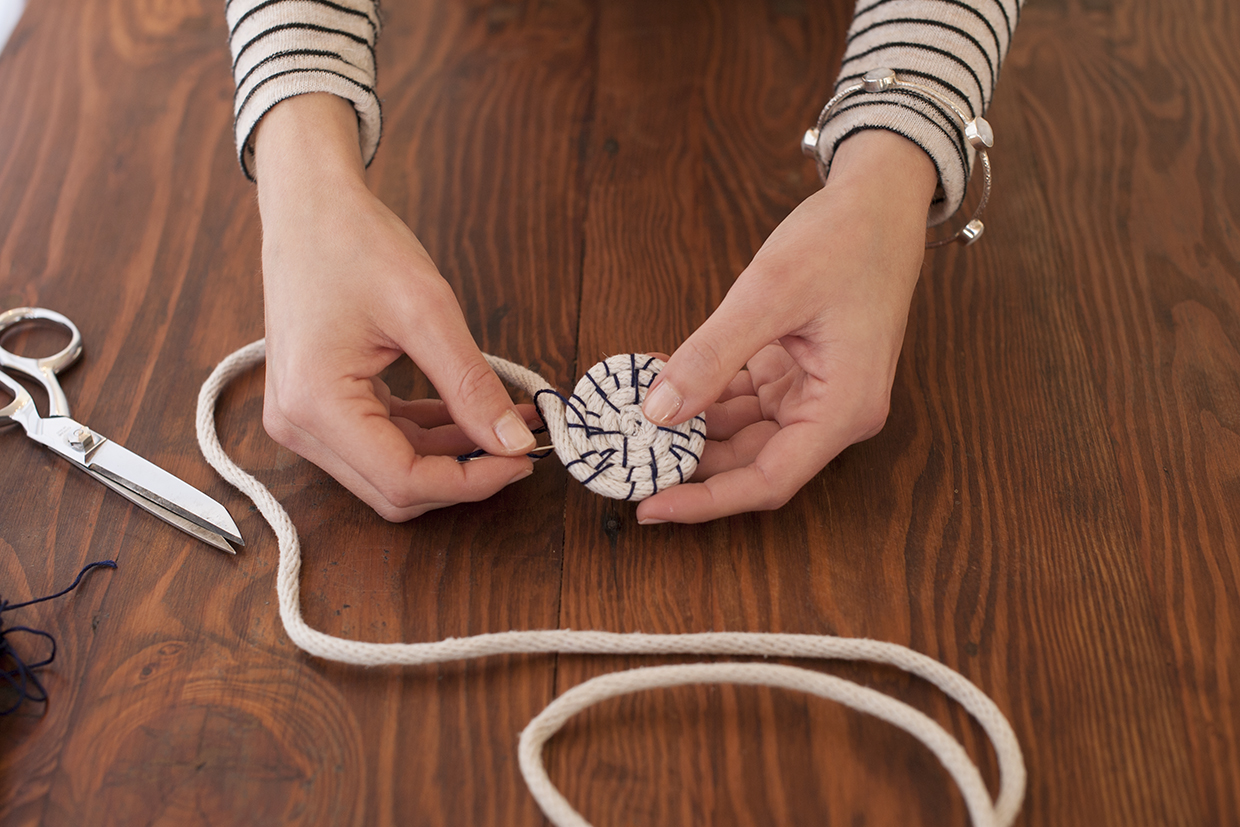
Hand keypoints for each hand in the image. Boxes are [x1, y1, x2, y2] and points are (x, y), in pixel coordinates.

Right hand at [254, 94, 536, 520]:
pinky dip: (429, 436)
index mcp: (315, 404)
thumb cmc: (354, 243)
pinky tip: (472, 415)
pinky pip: (380, 443)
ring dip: (452, 457)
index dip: (470, 481)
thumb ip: (471, 385)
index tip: (523, 459)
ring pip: (390, 472)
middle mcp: (298, 424)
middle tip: (521, 447)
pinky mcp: (317, 407)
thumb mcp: (427, 310)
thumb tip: (514, 443)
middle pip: (394, 489)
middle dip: (464, 475)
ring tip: (509, 425)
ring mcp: (302, 419)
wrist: (308, 206)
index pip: (402, 479)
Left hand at [636, 130, 937, 522]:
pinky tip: (661, 377)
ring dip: (689, 427)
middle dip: (688, 463)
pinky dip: (702, 393)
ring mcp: (815, 393)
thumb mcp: (770, 293)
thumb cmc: (846, 239)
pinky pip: (742, 398)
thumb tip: (657, 411)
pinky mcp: (797, 372)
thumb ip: (712, 356)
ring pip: (741, 433)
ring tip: (633, 416)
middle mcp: (833, 413)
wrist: (880, 197)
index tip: (648, 506)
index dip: (705, 500)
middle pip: (751, 462)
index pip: (767, 480)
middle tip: (627, 459)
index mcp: (844, 409)